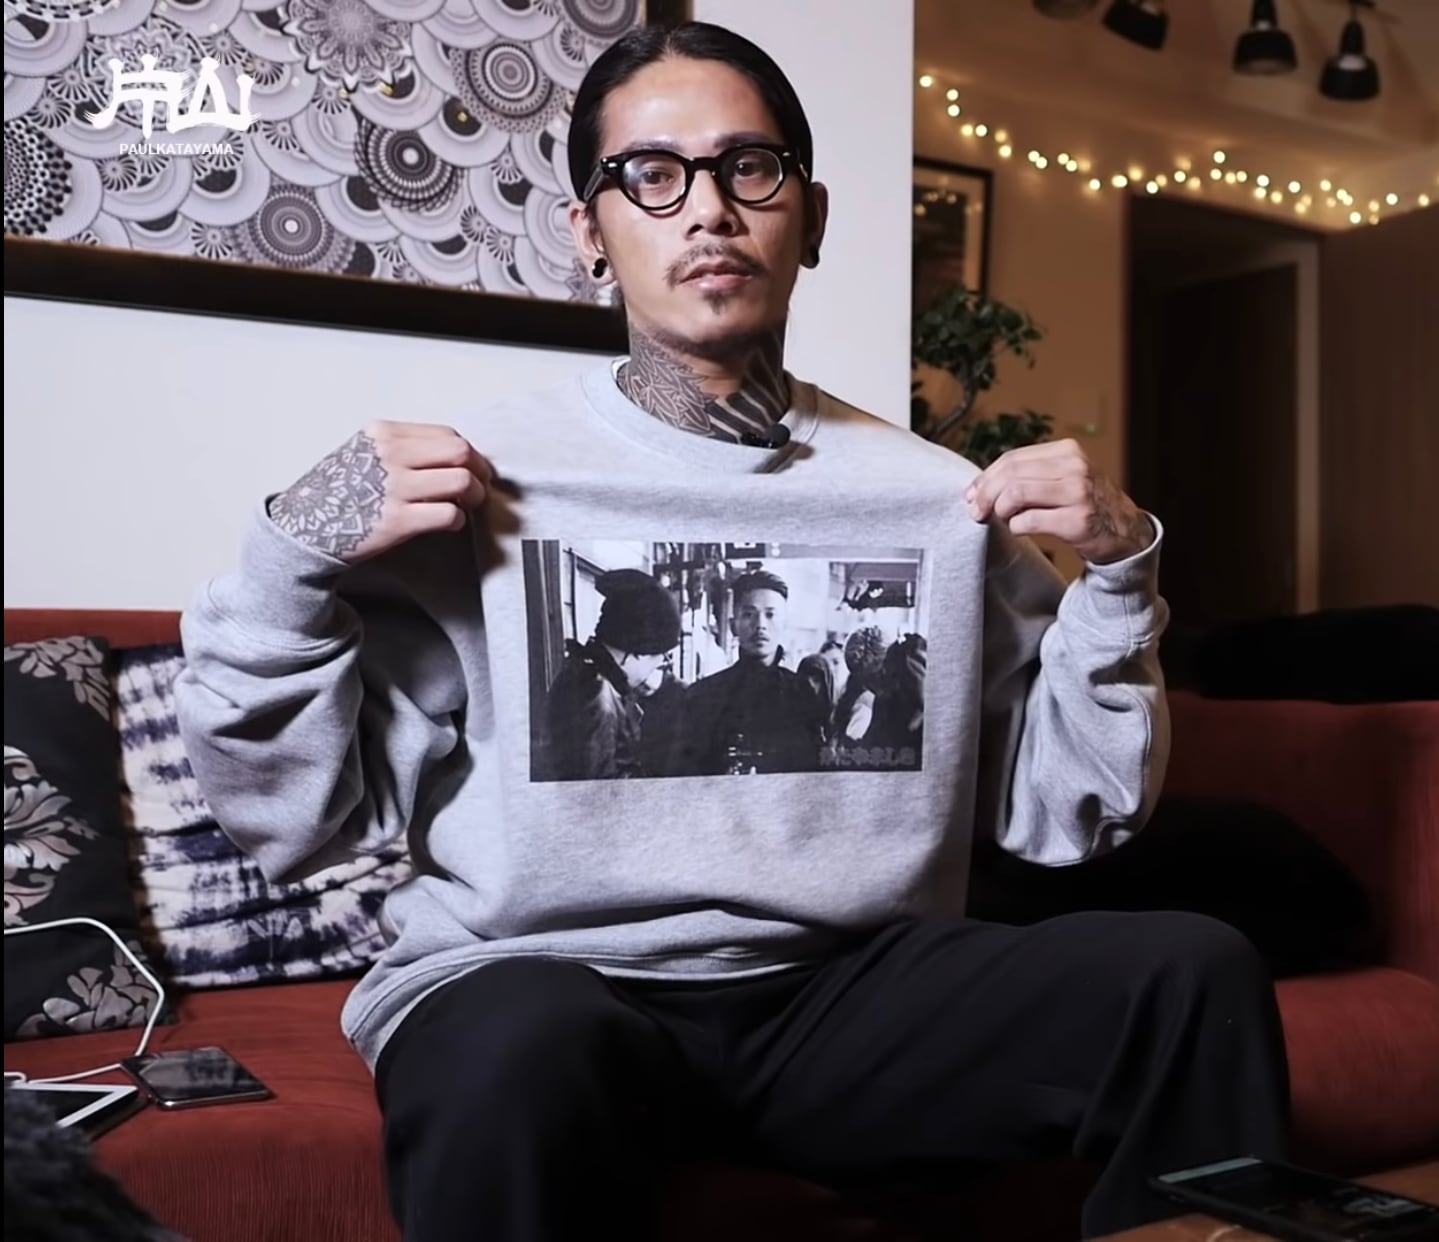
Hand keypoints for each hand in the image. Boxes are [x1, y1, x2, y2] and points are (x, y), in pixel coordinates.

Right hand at [268, 421, 491, 562]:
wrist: (300, 530)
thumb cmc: (334, 495)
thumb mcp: (361, 453)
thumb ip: (401, 449)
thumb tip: (451, 458)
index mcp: (383, 433)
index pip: (446, 434)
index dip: (469, 453)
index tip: (473, 468)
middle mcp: (390, 455)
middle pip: (460, 451)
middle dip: (479, 471)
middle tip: (478, 488)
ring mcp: (394, 488)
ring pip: (461, 480)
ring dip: (473, 496)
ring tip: (465, 506)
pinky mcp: (398, 521)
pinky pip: (449, 515)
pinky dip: (457, 520)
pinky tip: (449, 524)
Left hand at [964, 439, 1153, 564]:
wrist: (1126, 532)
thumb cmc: (1086, 505)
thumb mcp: (1063, 478)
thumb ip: (1027, 476)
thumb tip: (977, 489)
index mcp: (1067, 451)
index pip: (1012, 459)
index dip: (985, 478)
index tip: (971, 495)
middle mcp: (1074, 467)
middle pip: (1010, 474)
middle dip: (985, 495)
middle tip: (977, 512)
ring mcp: (1078, 493)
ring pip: (1015, 494)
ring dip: (999, 510)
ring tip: (1002, 519)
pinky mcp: (1077, 521)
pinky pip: (1027, 521)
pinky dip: (1016, 527)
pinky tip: (1020, 530)